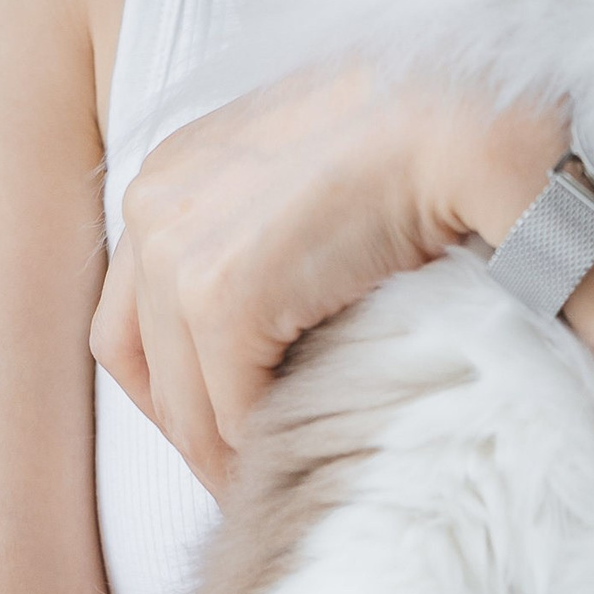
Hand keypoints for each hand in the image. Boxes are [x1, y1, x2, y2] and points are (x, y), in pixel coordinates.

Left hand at [91, 64, 563, 489]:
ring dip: (229, 450)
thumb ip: (259, 230)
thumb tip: (260, 331)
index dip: (184, 385)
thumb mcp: (302, 173)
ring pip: (182, 402)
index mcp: (170, 172)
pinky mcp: (221, 296)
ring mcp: (177, 251)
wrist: (458, 118)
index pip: (135, 314)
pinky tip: (309, 448)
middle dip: (197, 426)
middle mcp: (152, 204)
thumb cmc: (405, 137)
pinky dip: (265, 446)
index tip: (235, 426)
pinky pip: (231, 412)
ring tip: (280, 474)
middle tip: (253, 471)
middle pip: (143, 363)